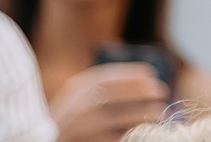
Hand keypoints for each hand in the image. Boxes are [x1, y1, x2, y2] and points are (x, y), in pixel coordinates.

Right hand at [51, 65, 168, 141]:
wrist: (48, 140)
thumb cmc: (73, 114)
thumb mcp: (81, 93)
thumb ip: (106, 83)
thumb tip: (146, 77)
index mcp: (77, 89)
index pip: (107, 79)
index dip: (132, 76)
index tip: (152, 75)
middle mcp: (78, 108)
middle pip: (115, 98)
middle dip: (143, 94)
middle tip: (162, 93)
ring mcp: (83, 130)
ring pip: (119, 122)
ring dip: (144, 116)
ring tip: (161, 113)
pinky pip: (116, 139)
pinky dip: (133, 134)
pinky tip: (144, 131)